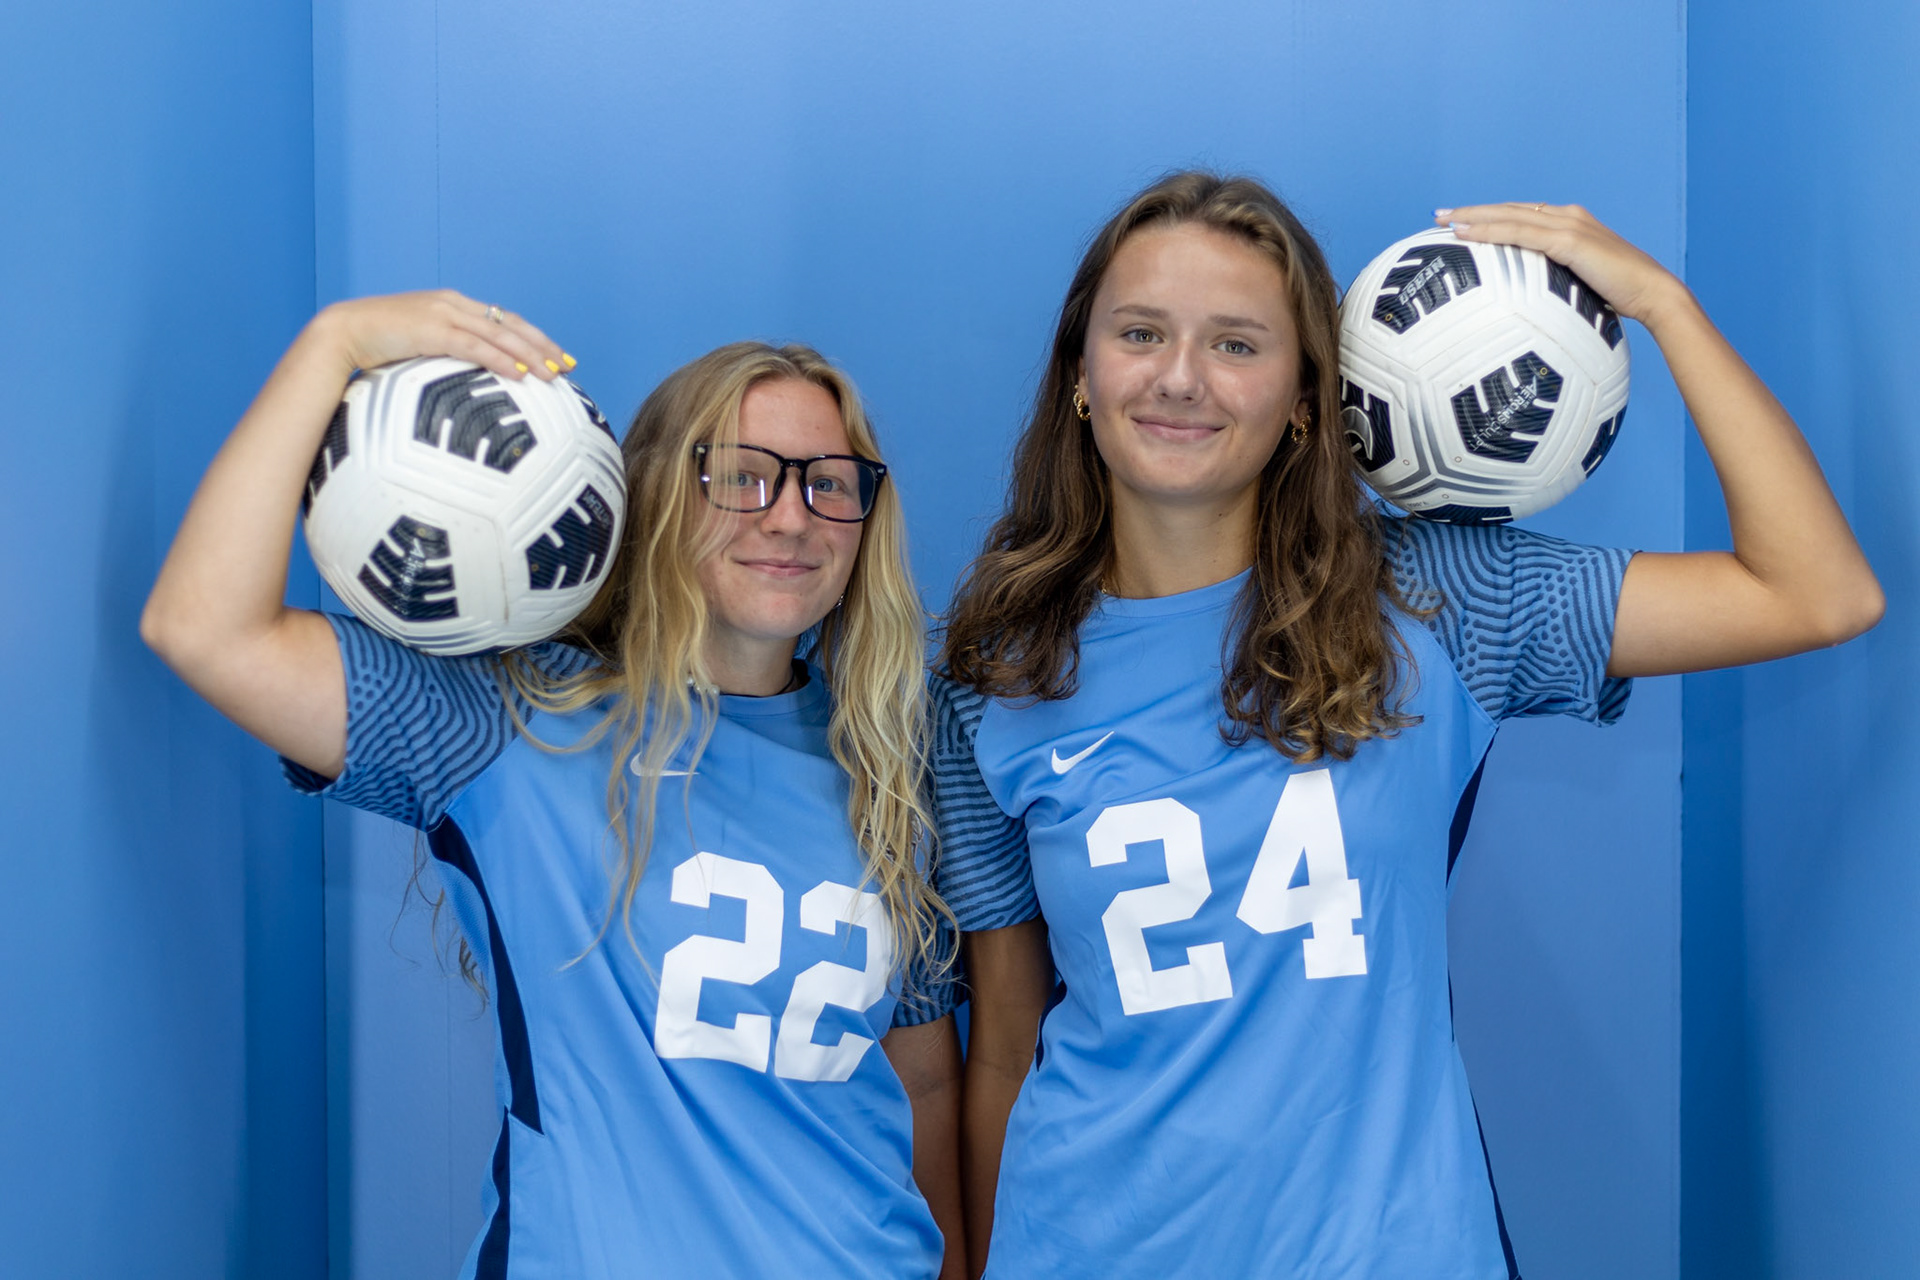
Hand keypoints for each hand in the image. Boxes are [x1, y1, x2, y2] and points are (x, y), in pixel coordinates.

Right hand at [308, 289, 573, 382]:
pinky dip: (501, 360)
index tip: (557, 355)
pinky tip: (520, 374)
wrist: (341, 333)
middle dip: (543, 345)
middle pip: (510, 324)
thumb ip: (442, 355)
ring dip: (531, 355)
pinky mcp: (432, 330)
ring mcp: (443, 315)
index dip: (533, 337)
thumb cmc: (375, 346)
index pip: (502, 320)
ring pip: (499, 334)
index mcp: (452, 307)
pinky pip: (476, 347)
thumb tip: (462, 382)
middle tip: (569, 365)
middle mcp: (453, 305)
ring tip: (554, 374)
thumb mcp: (416, 346)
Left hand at [1434, 203, 1685, 326]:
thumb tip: (1529, 305)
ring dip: (1474, 216)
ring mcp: (1569, 225)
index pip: (1522, 215)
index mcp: (1571, 224)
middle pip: (1510, 209)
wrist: (1654, 294)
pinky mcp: (1570, 241)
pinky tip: (1467, 234)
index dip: (1491, 216)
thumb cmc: (1620, 298)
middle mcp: (1568, 217)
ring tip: (1443, 220)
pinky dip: (1491, 231)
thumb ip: (1556, 283)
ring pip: (1510, 216)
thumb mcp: (1580, 286)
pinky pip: (1520, 233)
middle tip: (1439, 215)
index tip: (1461, 222)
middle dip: (1473, 211)